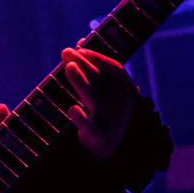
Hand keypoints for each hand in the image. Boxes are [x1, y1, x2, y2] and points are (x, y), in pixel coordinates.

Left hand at [61, 46, 137, 161]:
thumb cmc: (103, 112)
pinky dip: (80, 118)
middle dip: (82, 63)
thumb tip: (80, 42)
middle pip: (101, 79)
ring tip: (68, 67)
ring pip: (94, 98)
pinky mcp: (98, 137)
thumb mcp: (105, 91)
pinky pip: (88, 126)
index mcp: (128, 92)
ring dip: (81, 82)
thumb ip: (96, 69)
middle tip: (65, 52)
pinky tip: (71, 109)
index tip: (80, 47)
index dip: (97, 56)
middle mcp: (122, 105)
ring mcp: (111, 121)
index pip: (115, 68)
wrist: (105, 150)